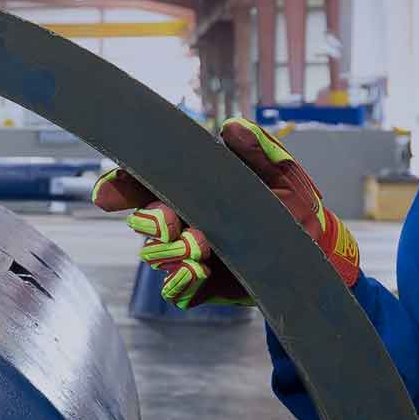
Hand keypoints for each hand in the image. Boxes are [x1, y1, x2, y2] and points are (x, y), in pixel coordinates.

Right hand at [90, 119, 361, 308]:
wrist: (311, 243)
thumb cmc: (286, 199)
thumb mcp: (278, 169)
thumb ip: (256, 148)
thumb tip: (232, 128)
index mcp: (187, 190)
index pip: (140, 185)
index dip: (119, 187)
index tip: (107, 194)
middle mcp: (179, 223)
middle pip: (143, 223)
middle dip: (151, 220)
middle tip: (170, 220)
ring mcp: (187, 257)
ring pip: (156, 256)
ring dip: (172, 251)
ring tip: (200, 246)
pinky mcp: (202, 288)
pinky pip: (176, 292)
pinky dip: (182, 283)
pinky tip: (198, 272)